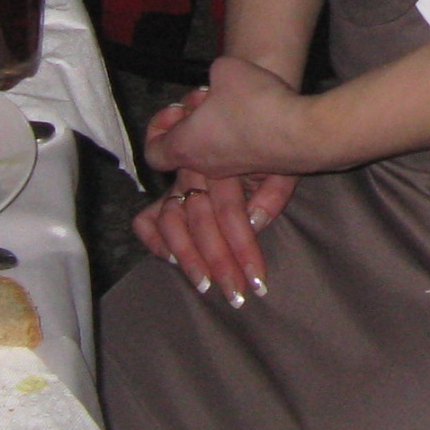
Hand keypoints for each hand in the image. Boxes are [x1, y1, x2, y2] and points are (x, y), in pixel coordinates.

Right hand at [132, 166, 298, 305]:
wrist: (255, 133)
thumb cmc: (272, 154)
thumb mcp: (282, 166)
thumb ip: (273, 190)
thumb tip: (253, 221)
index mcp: (226, 164)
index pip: (230, 212)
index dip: (243, 248)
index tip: (257, 281)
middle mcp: (196, 173)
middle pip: (201, 221)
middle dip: (220, 263)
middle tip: (235, 295)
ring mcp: (179, 186)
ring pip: (171, 221)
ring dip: (187, 257)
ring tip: (205, 286)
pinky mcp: (169, 197)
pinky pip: (147, 219)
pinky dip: (154, 240)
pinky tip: (171, 260)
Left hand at [146, 54, 325, 179]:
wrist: (304, 133)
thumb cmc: (255, 104)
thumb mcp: (223, 69)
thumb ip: (212, 74)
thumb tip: (218, 81)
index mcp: (185, 146)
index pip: (152, 153)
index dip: (159, 130)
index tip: (178, 110)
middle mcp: (206, 165)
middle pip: (186, 149)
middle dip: (195, 123)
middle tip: (211, 100)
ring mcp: (235, 171)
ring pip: (214, 151)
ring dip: (220, 129)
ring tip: (238, 103)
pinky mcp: (261, 170)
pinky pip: (240, 153)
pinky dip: (243, 135)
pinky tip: (260, 113)